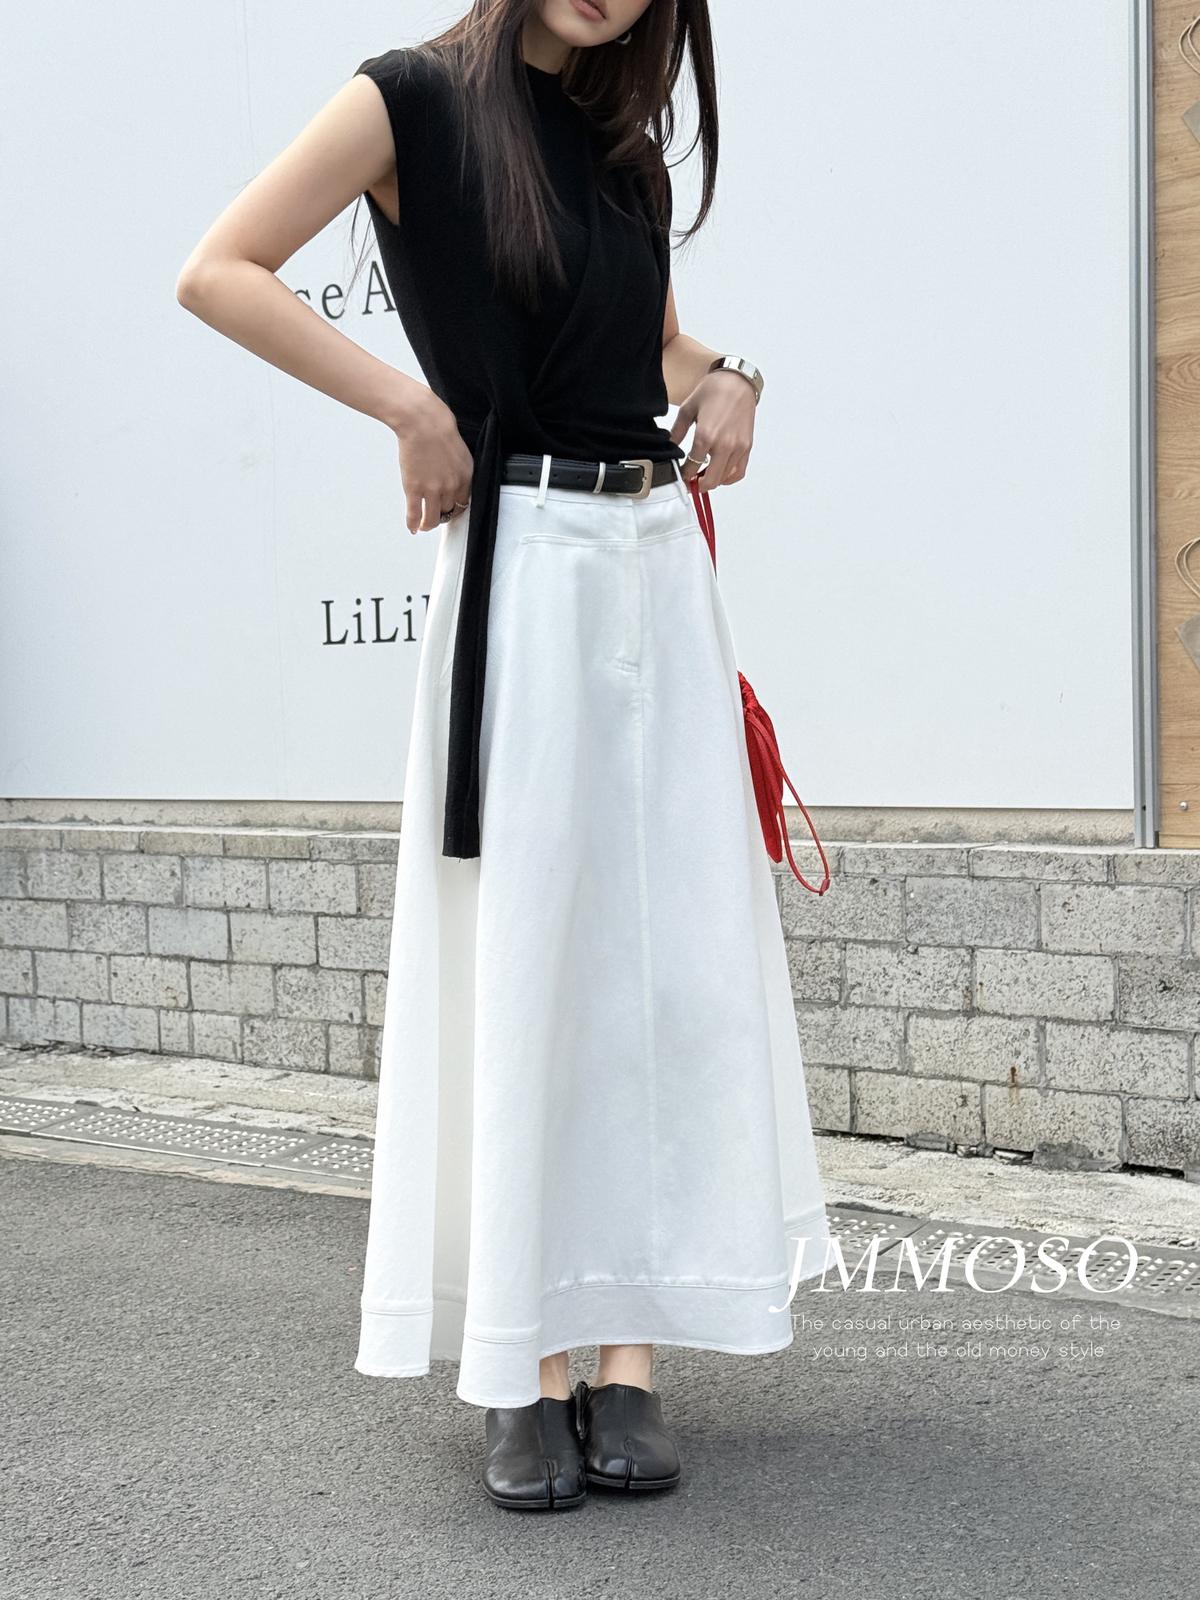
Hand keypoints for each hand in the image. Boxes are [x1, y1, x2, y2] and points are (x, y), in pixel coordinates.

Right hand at [393, 390, 474, 532]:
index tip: (449, 509)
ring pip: (433, 519)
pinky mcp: (415, 489)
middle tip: (436, 515)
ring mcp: (432, 490)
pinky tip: (413, 528)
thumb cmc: (439, 429)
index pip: (464, 503)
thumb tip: (455, 483)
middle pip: (449, 511)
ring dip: (428, 525)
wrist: (422, 421)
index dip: (455, 508)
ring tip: (424, 526)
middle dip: (442, 514)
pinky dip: (413, 524)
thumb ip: (460, 470)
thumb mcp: (460, 451)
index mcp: (466, 477)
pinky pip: (414, 514)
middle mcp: (451, 487)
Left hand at [668, 370, 756, 488]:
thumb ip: (677, 432)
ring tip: (704, 475)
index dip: (684, 476)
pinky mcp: (747, 447)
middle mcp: (724, 445)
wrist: (737, 381)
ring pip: (724, 479)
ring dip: (713, 480)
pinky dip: (729, 478)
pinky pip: (739, 472)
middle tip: (691, 482)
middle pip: (709, 480)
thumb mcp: (687, 410)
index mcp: (706, 436)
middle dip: (698, 485)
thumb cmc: (714, 391)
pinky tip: (720, 473)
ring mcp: (737, 447)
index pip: (691, 468)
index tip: (681, 476)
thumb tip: (669, 447)